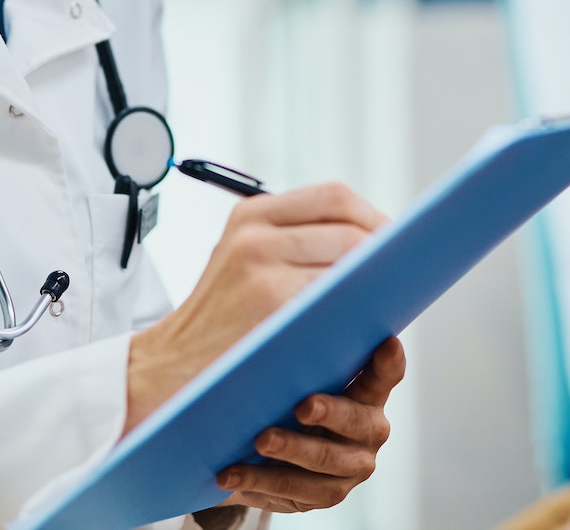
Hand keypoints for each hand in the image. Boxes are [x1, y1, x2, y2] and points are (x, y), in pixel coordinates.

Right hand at [126, 183, 387, 431]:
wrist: (169, 371)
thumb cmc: (219, 325)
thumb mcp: (242, 262)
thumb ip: (293, 243)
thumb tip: (373, 244)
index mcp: (250, 216)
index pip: (334, 197)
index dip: (373, 218)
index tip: (393, 244)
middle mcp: (255, 234)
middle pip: (350, 228)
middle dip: (383, 255)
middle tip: (399, 278)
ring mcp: (262, 269)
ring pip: (349, 263)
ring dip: (375, 284)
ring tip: (386, 300)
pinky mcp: (271, 305)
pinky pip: (336, 300)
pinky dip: (358, 309)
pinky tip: (365, 322)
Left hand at [215, 336, 405, 512]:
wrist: (262, 445)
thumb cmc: (283, 388)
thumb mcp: (294, 359)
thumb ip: (300, 325)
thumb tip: (297, 282)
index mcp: (368, 390)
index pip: (386, 373)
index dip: (388, 361)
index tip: (385, 343)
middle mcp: (368, 429)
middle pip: (357, 422)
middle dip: (330, 413)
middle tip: (302, 406)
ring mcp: (348, 466)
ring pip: (324, 461)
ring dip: (291, 450)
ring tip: (260, 440)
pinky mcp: (323, 494)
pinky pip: (293, 490)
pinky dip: (259, 481)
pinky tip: (231, 472)